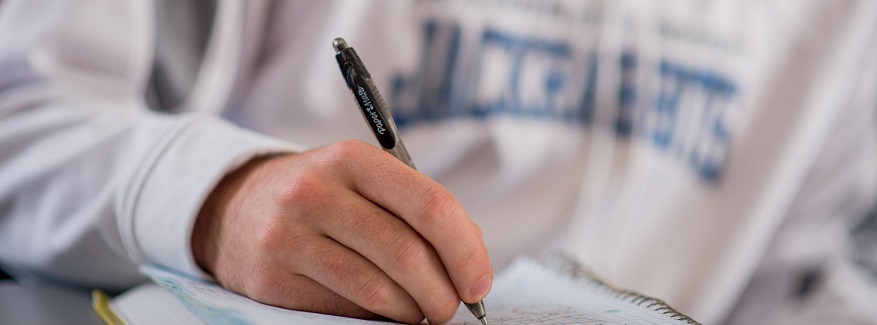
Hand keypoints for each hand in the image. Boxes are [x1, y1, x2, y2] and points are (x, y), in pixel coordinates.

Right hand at [191, 140, 492, 323]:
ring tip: (419, 309)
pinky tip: (382, 309)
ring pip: (378, 291)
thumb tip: (472, 261)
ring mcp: (287, 237)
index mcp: (351, 158)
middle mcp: (314, 192)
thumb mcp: (363, 179)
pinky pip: (344, 310)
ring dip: (413, 311)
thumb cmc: (321, 195)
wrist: (235, 208)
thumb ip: (417, 208)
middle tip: (452, 306)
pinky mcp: (270, 279)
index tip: (479, 281)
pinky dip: (377, 318)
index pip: (429, 205)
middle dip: (443, 292)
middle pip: (407, 254)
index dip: (465, 250)